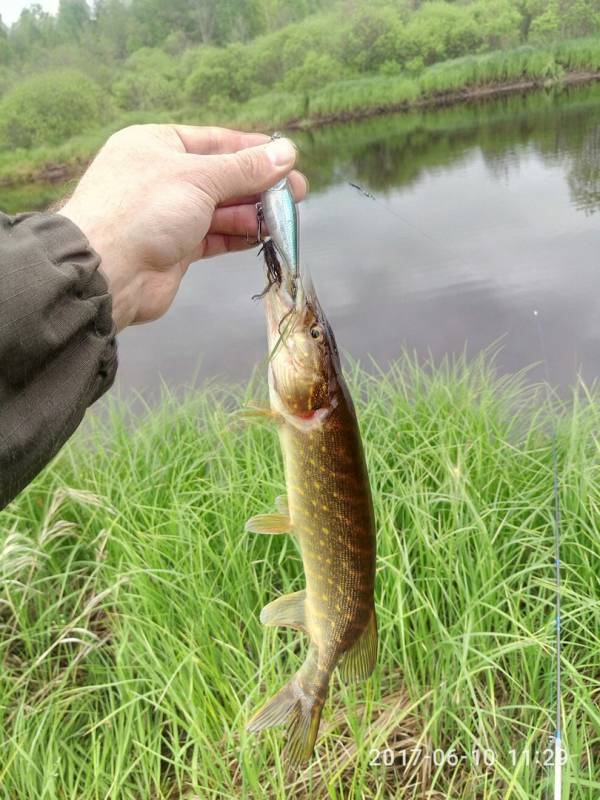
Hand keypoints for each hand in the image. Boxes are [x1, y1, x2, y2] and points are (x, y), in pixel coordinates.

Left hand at [59, 125, 306, 331]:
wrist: (108, 272)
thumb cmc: (145, 210)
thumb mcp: (199, 178)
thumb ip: (245, 169)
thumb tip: (286, 152)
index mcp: (158, 144)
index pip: (215, 141)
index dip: (252, 149)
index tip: (286, 158)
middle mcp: (163, 177)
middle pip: (222, 177)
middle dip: (259, 186)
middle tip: (297, 193)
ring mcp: (169, 215)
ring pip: (221, 209)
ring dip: (253, 213)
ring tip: (285, 218)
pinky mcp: (176, 249)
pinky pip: (215, 236)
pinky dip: (238, 236)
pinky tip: (263, 236)